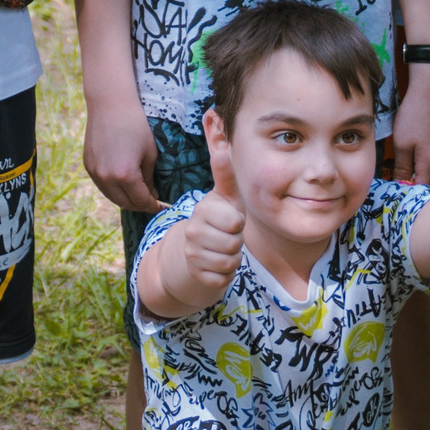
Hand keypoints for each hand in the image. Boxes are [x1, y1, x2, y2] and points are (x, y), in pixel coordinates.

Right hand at [86, 96, 163, 213]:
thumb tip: (150, 194)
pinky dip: (114, 189)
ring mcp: (95, 173)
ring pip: (112, 197)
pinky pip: (102, 185)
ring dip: (126, 200)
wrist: (110, 104)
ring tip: (138, 195)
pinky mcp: (88, 166)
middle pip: (125, 204)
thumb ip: (149, 178)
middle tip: (152, 202)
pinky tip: (123, 184)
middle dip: (140, 206)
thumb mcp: (149, 153)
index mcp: (125, 175)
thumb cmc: (136, 125)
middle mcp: (107, 178)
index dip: (154, 206)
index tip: (162, 207)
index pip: (141, 201)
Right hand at [179, 151, 246, 293]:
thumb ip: (225, 175)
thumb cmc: (221, 217)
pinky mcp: (196, 274)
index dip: (238, 223)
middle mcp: (192, 231)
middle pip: (235, 244)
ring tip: (223, 249)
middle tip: (227, 236)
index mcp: (202, 210)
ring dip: (233, 259)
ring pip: (230, 262)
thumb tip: (221, 150)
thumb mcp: (226, 197)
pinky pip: (223, 279)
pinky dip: (226, 275)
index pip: (236, 222)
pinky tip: (217, 264)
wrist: (199, 247)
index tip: (229, 219)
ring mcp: (192, 254)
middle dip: (237, 242)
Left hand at [390, 72, 429, 185]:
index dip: (407, 191)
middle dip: (411, 176)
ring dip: (417, 163)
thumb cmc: (414, 115)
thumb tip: (401, 185)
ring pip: (429, 165)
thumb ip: (402, 168)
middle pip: (425, 177)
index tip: (394, 187)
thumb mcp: (402, 144)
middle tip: (394, 168)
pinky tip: (415, 140)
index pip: (420, 189)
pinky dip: (424, 152)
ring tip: (404, 150)